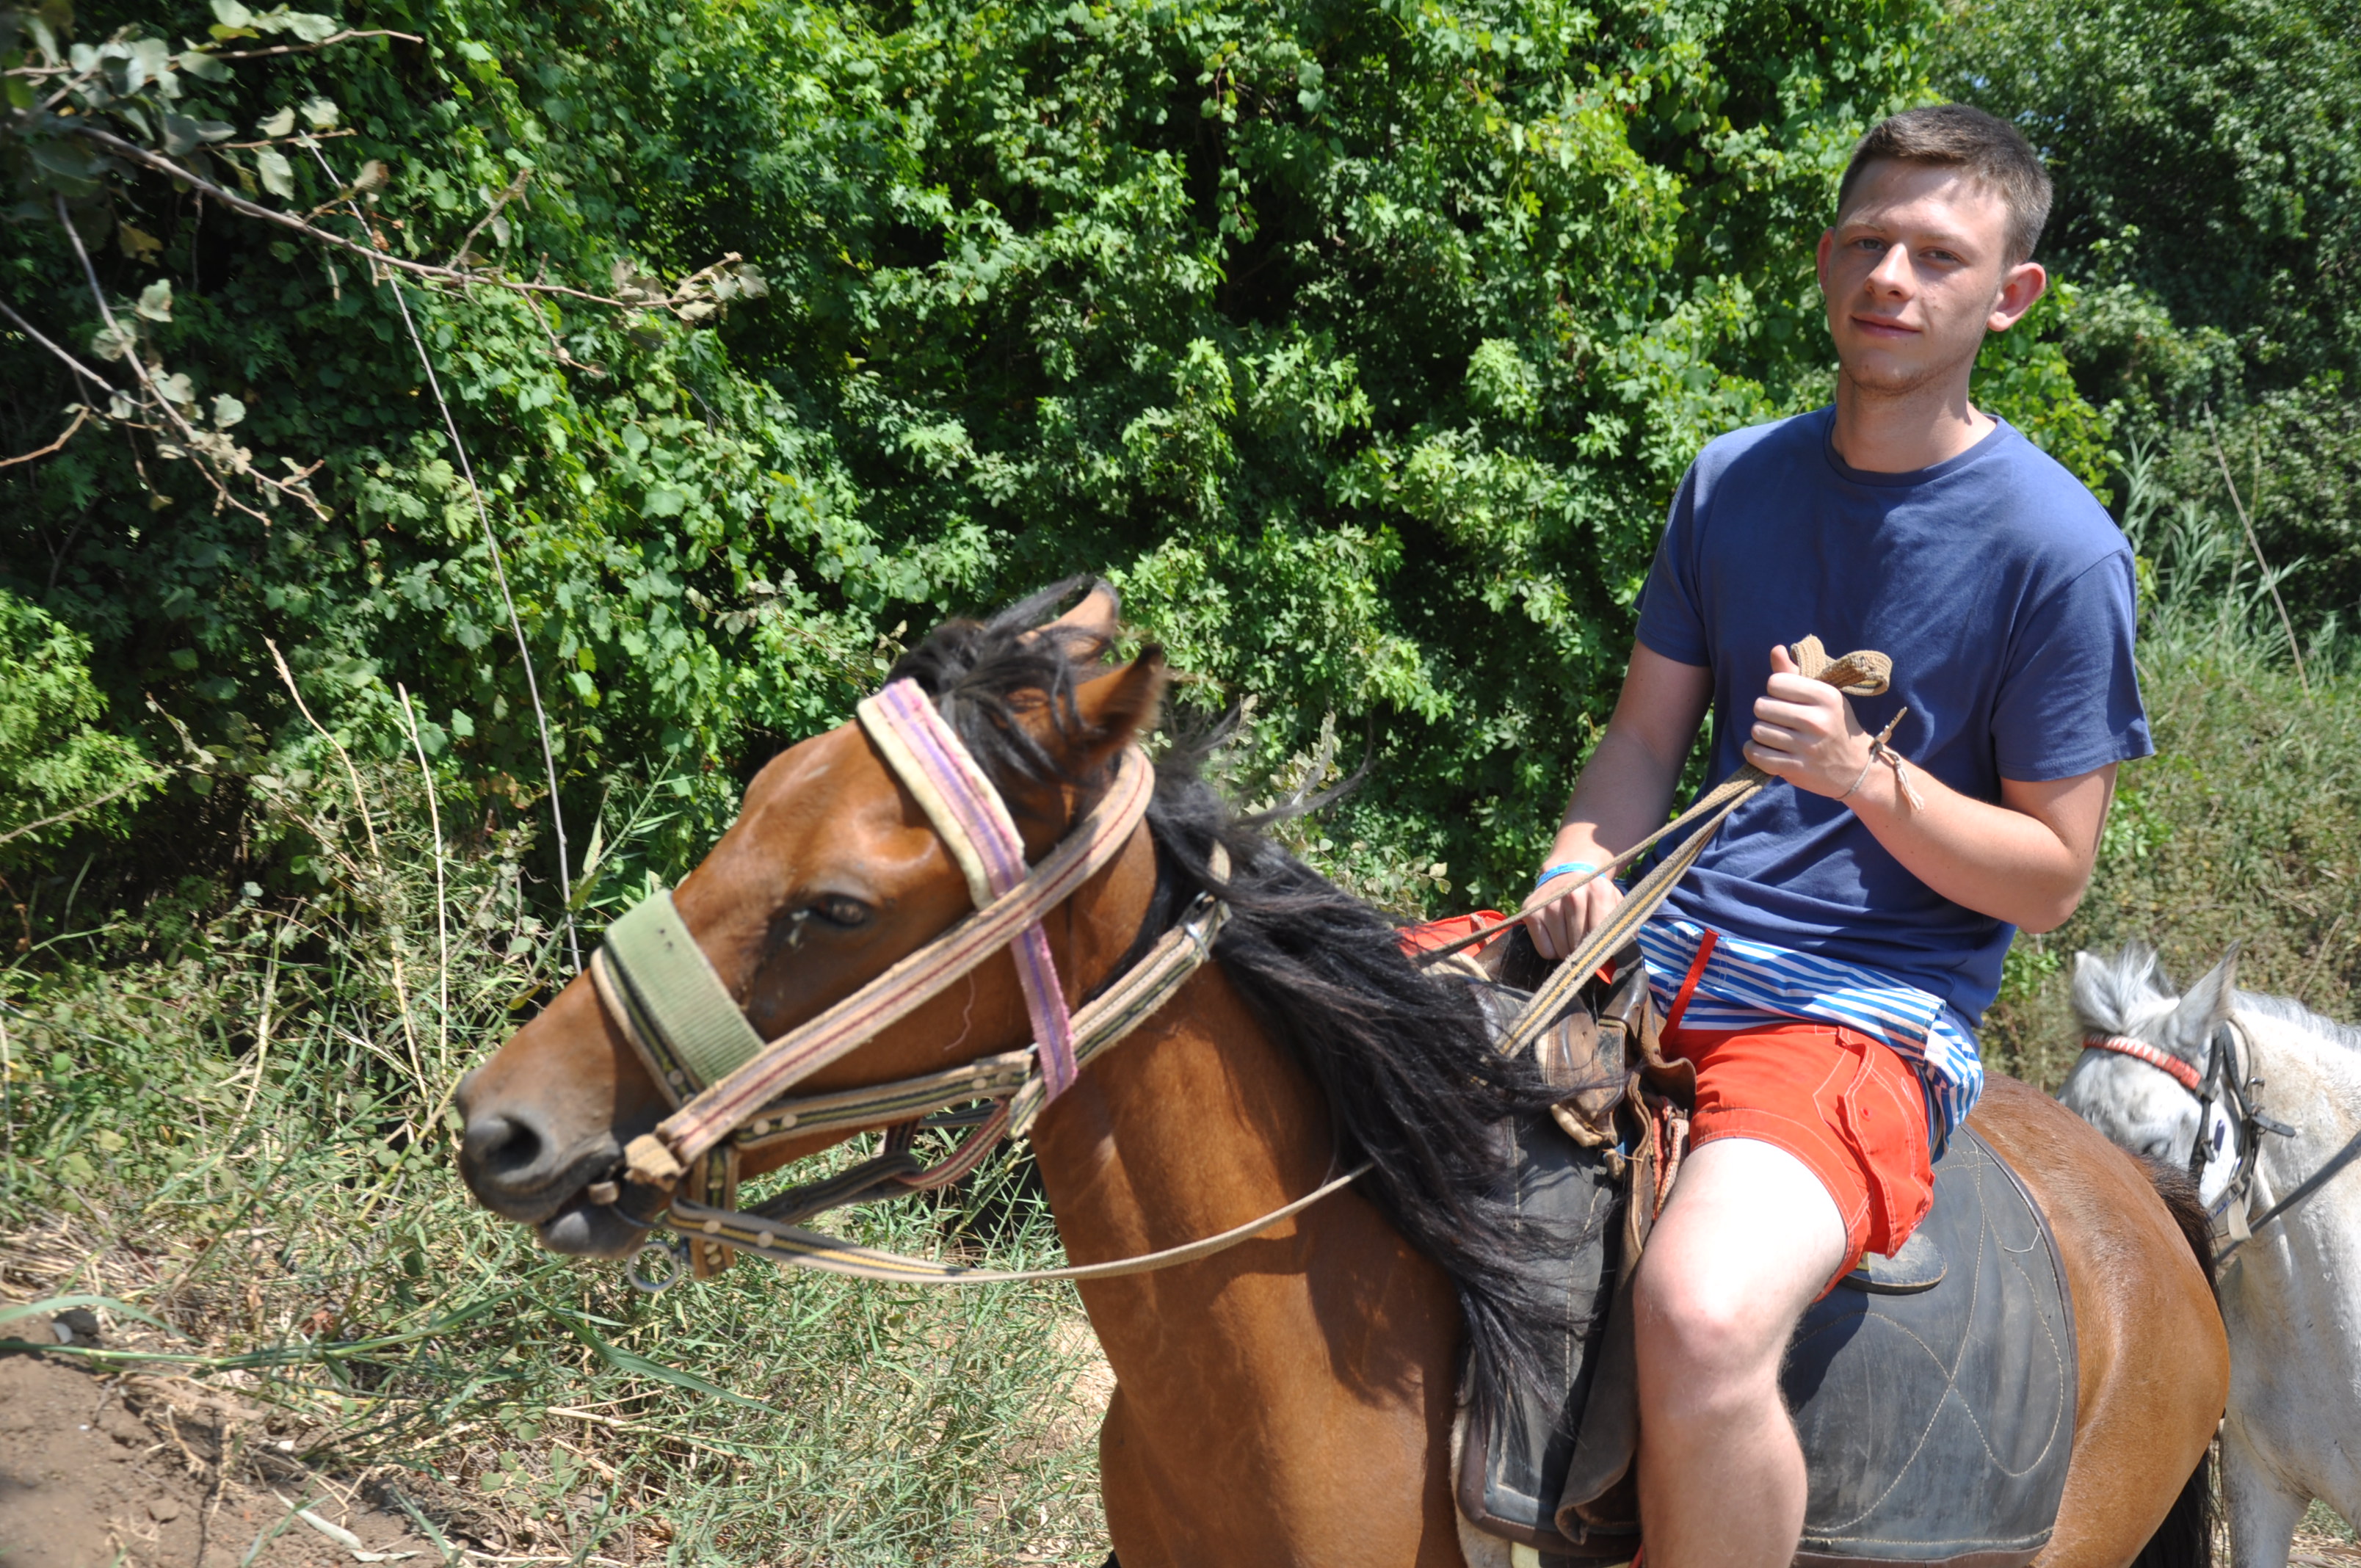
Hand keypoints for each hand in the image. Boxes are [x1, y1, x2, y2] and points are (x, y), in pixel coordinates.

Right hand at [1521, 861, 1625, 959]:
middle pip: (1580, 947)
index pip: (1601, 937)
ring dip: (1568, 952)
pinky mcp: (1531, 913)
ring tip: (1571, 937)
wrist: (1567, 874)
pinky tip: (1556, 935)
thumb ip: (1623, 927)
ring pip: (1562, 951)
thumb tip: (1622, 958)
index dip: (1603, 950)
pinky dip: (1552, 950)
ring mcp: (1549, 904)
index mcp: (1598, 891)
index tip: (1603, 952)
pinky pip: (1545, 951)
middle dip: (1585, 952)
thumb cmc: (1594, 896)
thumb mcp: (1615, 904)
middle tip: (1586, 943)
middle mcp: (1572, 895)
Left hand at [1743, 644, 1873, 798]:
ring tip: (1776, 736)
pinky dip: (1753, 751)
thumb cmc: (1833, 725)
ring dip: (1761, 733)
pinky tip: (1765, 749)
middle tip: (1780, 720)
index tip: (1785, 699)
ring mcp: (1806, 747)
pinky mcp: (1795, 768)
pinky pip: (1756, 754)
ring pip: (1757, 730)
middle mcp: (1816, 720)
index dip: (1775, 690)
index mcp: (1826, 696)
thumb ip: (1795, 674)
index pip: (1775, 682)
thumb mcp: (1823, 696)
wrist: (1855, 768)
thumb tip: (1775, 649)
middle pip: (1761, 706)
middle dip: (1766, 712)